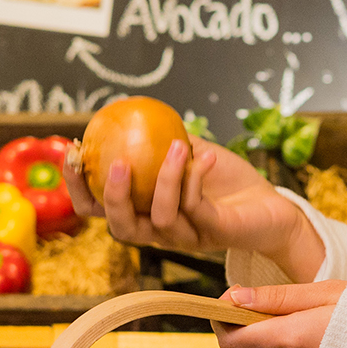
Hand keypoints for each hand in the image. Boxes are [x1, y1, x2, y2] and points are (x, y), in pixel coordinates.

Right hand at [63, 138, 324, 278]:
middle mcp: (160, 232)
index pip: (99, 209)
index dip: (78, 187)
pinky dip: (196, 180)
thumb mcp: (190, 153)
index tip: (73, 151)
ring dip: (165, 180)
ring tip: (176, 146)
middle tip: (115, 163)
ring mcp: (186, 237)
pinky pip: (196, 209)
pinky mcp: (213, 235)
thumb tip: (128, 110)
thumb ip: (159, 139)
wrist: (273, 206)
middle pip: (121, 227)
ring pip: (159, 219)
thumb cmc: (227, 180)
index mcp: (144, 212)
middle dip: (112, 197)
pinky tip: (205, 156)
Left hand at [213, 280, 346, 347]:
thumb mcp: (327, 294)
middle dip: (271, 324)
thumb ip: (278, 297)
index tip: (230, 300)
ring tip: (327, 326)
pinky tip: (333, 345)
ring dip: (292, 338)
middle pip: (260, 342)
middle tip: (304, 306)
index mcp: (291, 338)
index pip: (232, 340)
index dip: (222, 319)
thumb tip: (236, 298)